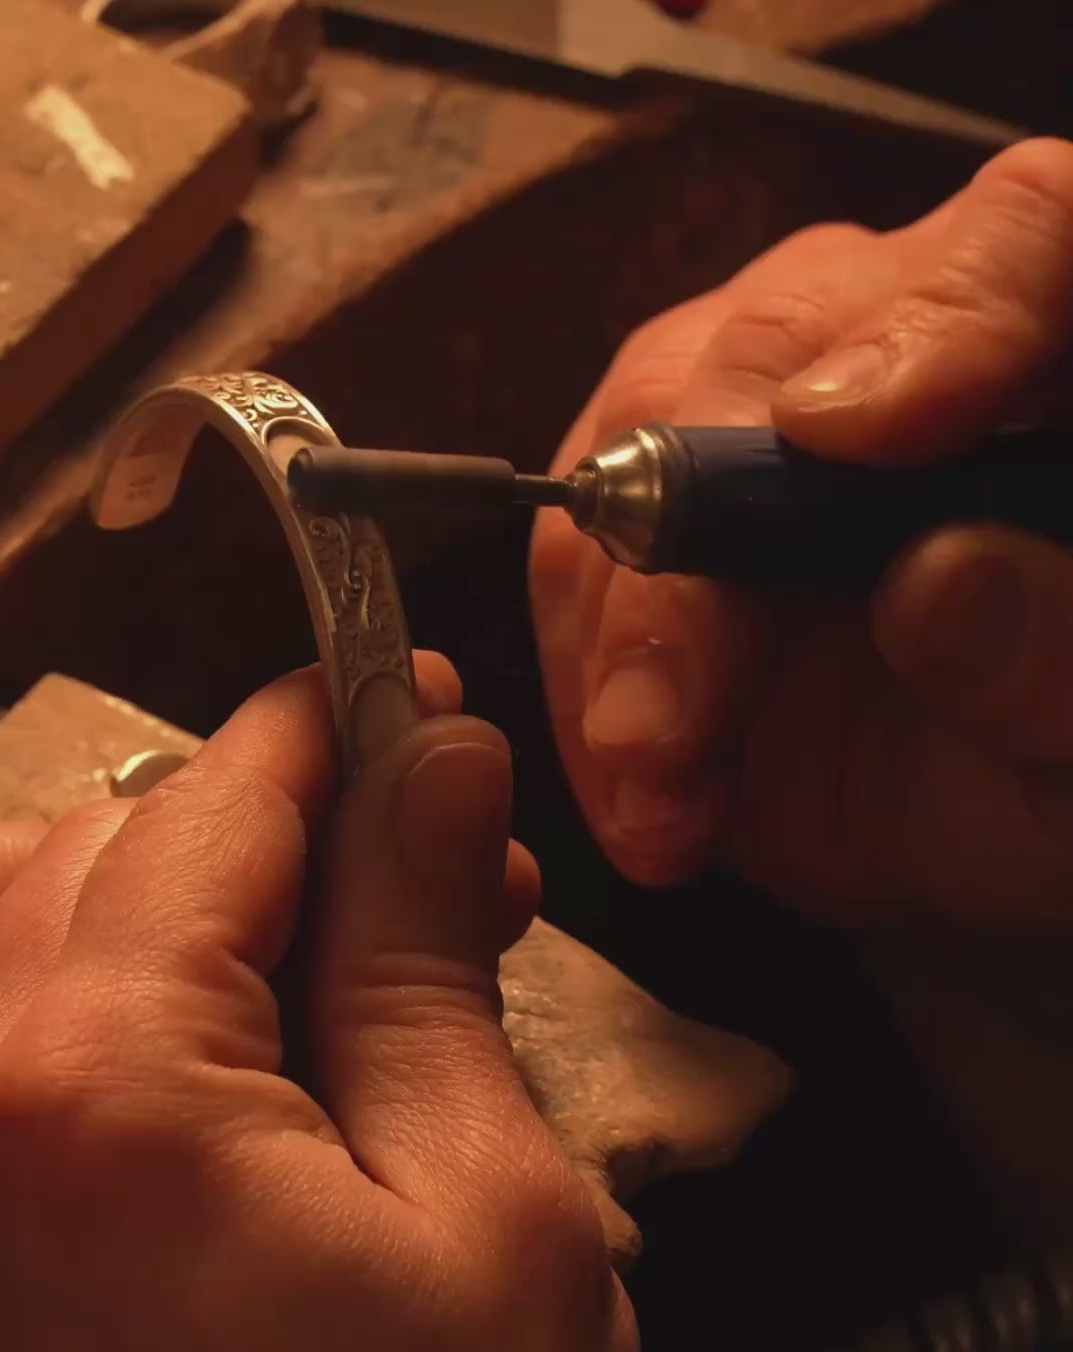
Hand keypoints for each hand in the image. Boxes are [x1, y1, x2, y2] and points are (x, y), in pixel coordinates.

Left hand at [0, 654, 639, 1351]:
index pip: (211, 816)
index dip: (328, 730)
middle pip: (99, 852)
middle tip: (424, 846)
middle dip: (275, 821)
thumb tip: (436, 764)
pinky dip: (17, 970)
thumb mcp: (490, 1210)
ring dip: (115, 872)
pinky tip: (143, 999)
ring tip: (265, 909)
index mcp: (98, 1101)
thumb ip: (426, 956)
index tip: (409, 691)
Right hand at [531, 137, 1072, 929]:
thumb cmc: (1044, 772)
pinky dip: (589, 684)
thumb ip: (1054, 670)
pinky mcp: (671, 518)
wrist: (970, 850)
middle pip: (778, 336)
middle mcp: (911, 354)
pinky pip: (584, 557)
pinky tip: (643, 795)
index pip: (1031, 244)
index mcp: (1051, 361)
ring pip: (643, 434)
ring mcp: (769, 427)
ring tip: (655, 782)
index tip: (849, 436)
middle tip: (669, 697)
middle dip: (700, 521)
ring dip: (623, 628)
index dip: (944, 316)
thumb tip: (940, 582)